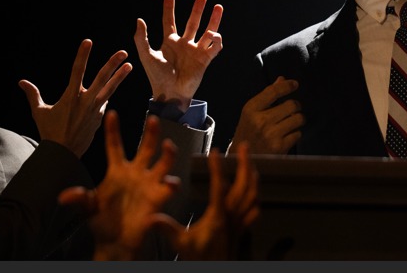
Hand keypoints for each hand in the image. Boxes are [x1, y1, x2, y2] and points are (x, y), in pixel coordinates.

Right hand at [18, 39, 132, 157]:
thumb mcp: (39, 112)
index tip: (88, 41)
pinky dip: (107, 94)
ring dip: (120, 77)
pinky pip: (105, 102)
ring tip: (130, 66)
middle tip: (124, 52)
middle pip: (101, 79)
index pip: (77, 71)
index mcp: (70, 97)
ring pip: (110, 90)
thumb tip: (21, 82)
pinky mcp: (100, 117)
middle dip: (112, 65)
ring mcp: (95, 110)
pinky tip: (111, 86)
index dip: (82, 56)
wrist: (63, 152)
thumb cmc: (49, 131)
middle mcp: (85, 101)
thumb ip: (33, 95)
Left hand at [58, 111, 179, 260]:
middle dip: (151, 133)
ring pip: (163, 162)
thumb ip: (79, 199)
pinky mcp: (159, 197)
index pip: (115, 145)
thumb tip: (63, 196)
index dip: (113, 130)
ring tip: (168, 145)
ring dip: (168, 153)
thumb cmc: (101, 221)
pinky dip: (171, 184)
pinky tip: (170, 183)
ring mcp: (149, 183)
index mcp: (117, 170)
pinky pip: (169, 187)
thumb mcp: (86, 208)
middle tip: (153, 118)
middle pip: (146, 147)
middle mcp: (136, 172)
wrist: (115, 242)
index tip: (111, 113)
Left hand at [134, 0, 222, 111]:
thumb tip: (139, 20)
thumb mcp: (146, 56)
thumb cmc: (157, 77)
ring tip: (218, 7)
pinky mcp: (205, 59)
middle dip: (197, 10)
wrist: (170, 93)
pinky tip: (214, 33)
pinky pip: (214, 46)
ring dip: (213, 20)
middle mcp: (184, 45)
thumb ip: (141, 38)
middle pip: (192, 23)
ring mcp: (195, 51)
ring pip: (207, 32)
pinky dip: (216, 38)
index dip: (169, 8)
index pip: (170, 21)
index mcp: (169, 43)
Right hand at [153, 141, 259, 259]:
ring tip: (249, 160)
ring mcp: (240, 221)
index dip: (218, 168)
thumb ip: (167, 229)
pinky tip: (254, 188)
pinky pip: (254, 207)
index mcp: (217, 216)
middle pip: (244, 184)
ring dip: (252, 174)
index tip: (215, 152)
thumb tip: (150, 218)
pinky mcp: (243, 227)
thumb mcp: (180, 243)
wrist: (215, 272)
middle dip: (245, 163)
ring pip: (253, 193)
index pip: (219, 186)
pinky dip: (256, 194)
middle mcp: (232, 215)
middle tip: (244, 146)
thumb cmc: (198, 258)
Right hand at [229, 77, 302, 154]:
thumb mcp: (251, 112)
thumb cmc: (249, 131)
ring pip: (298, 118)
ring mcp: (270, 134)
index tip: (294, 84)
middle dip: (295, 106)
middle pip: (291, 105)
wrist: (242, 158)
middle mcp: (260, 121)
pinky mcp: (279, 147)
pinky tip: (286, 136)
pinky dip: (295, 134)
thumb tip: (281, 79)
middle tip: (292, 109)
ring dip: (297, 119)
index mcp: (251, 109)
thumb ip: (267, 95)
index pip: (274, 91)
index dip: (287, 85)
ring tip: (291, 122)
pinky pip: (298, 133)